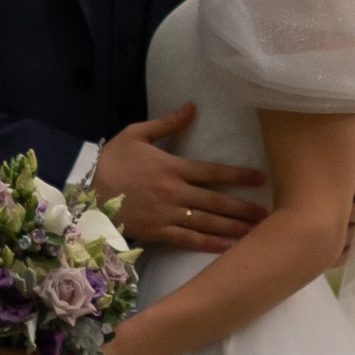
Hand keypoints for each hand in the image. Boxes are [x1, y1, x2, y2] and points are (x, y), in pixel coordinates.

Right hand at [94, 101, 268, 250]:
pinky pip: (187, 240)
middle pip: (216, 201)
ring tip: (256, 233)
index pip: (213, 172)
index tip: (261, 179)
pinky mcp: (158, 232)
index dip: (239, 175)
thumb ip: (167, 123)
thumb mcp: (136, 134)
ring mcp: (167, 214)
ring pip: (206, 222)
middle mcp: (175, 192)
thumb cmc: (113, 161)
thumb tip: (192, 107)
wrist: (87, 193)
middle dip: (243, 208)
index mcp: (172, 167)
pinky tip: (227, 247)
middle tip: (268, 214)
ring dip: (233, 228)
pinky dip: (208, 244)